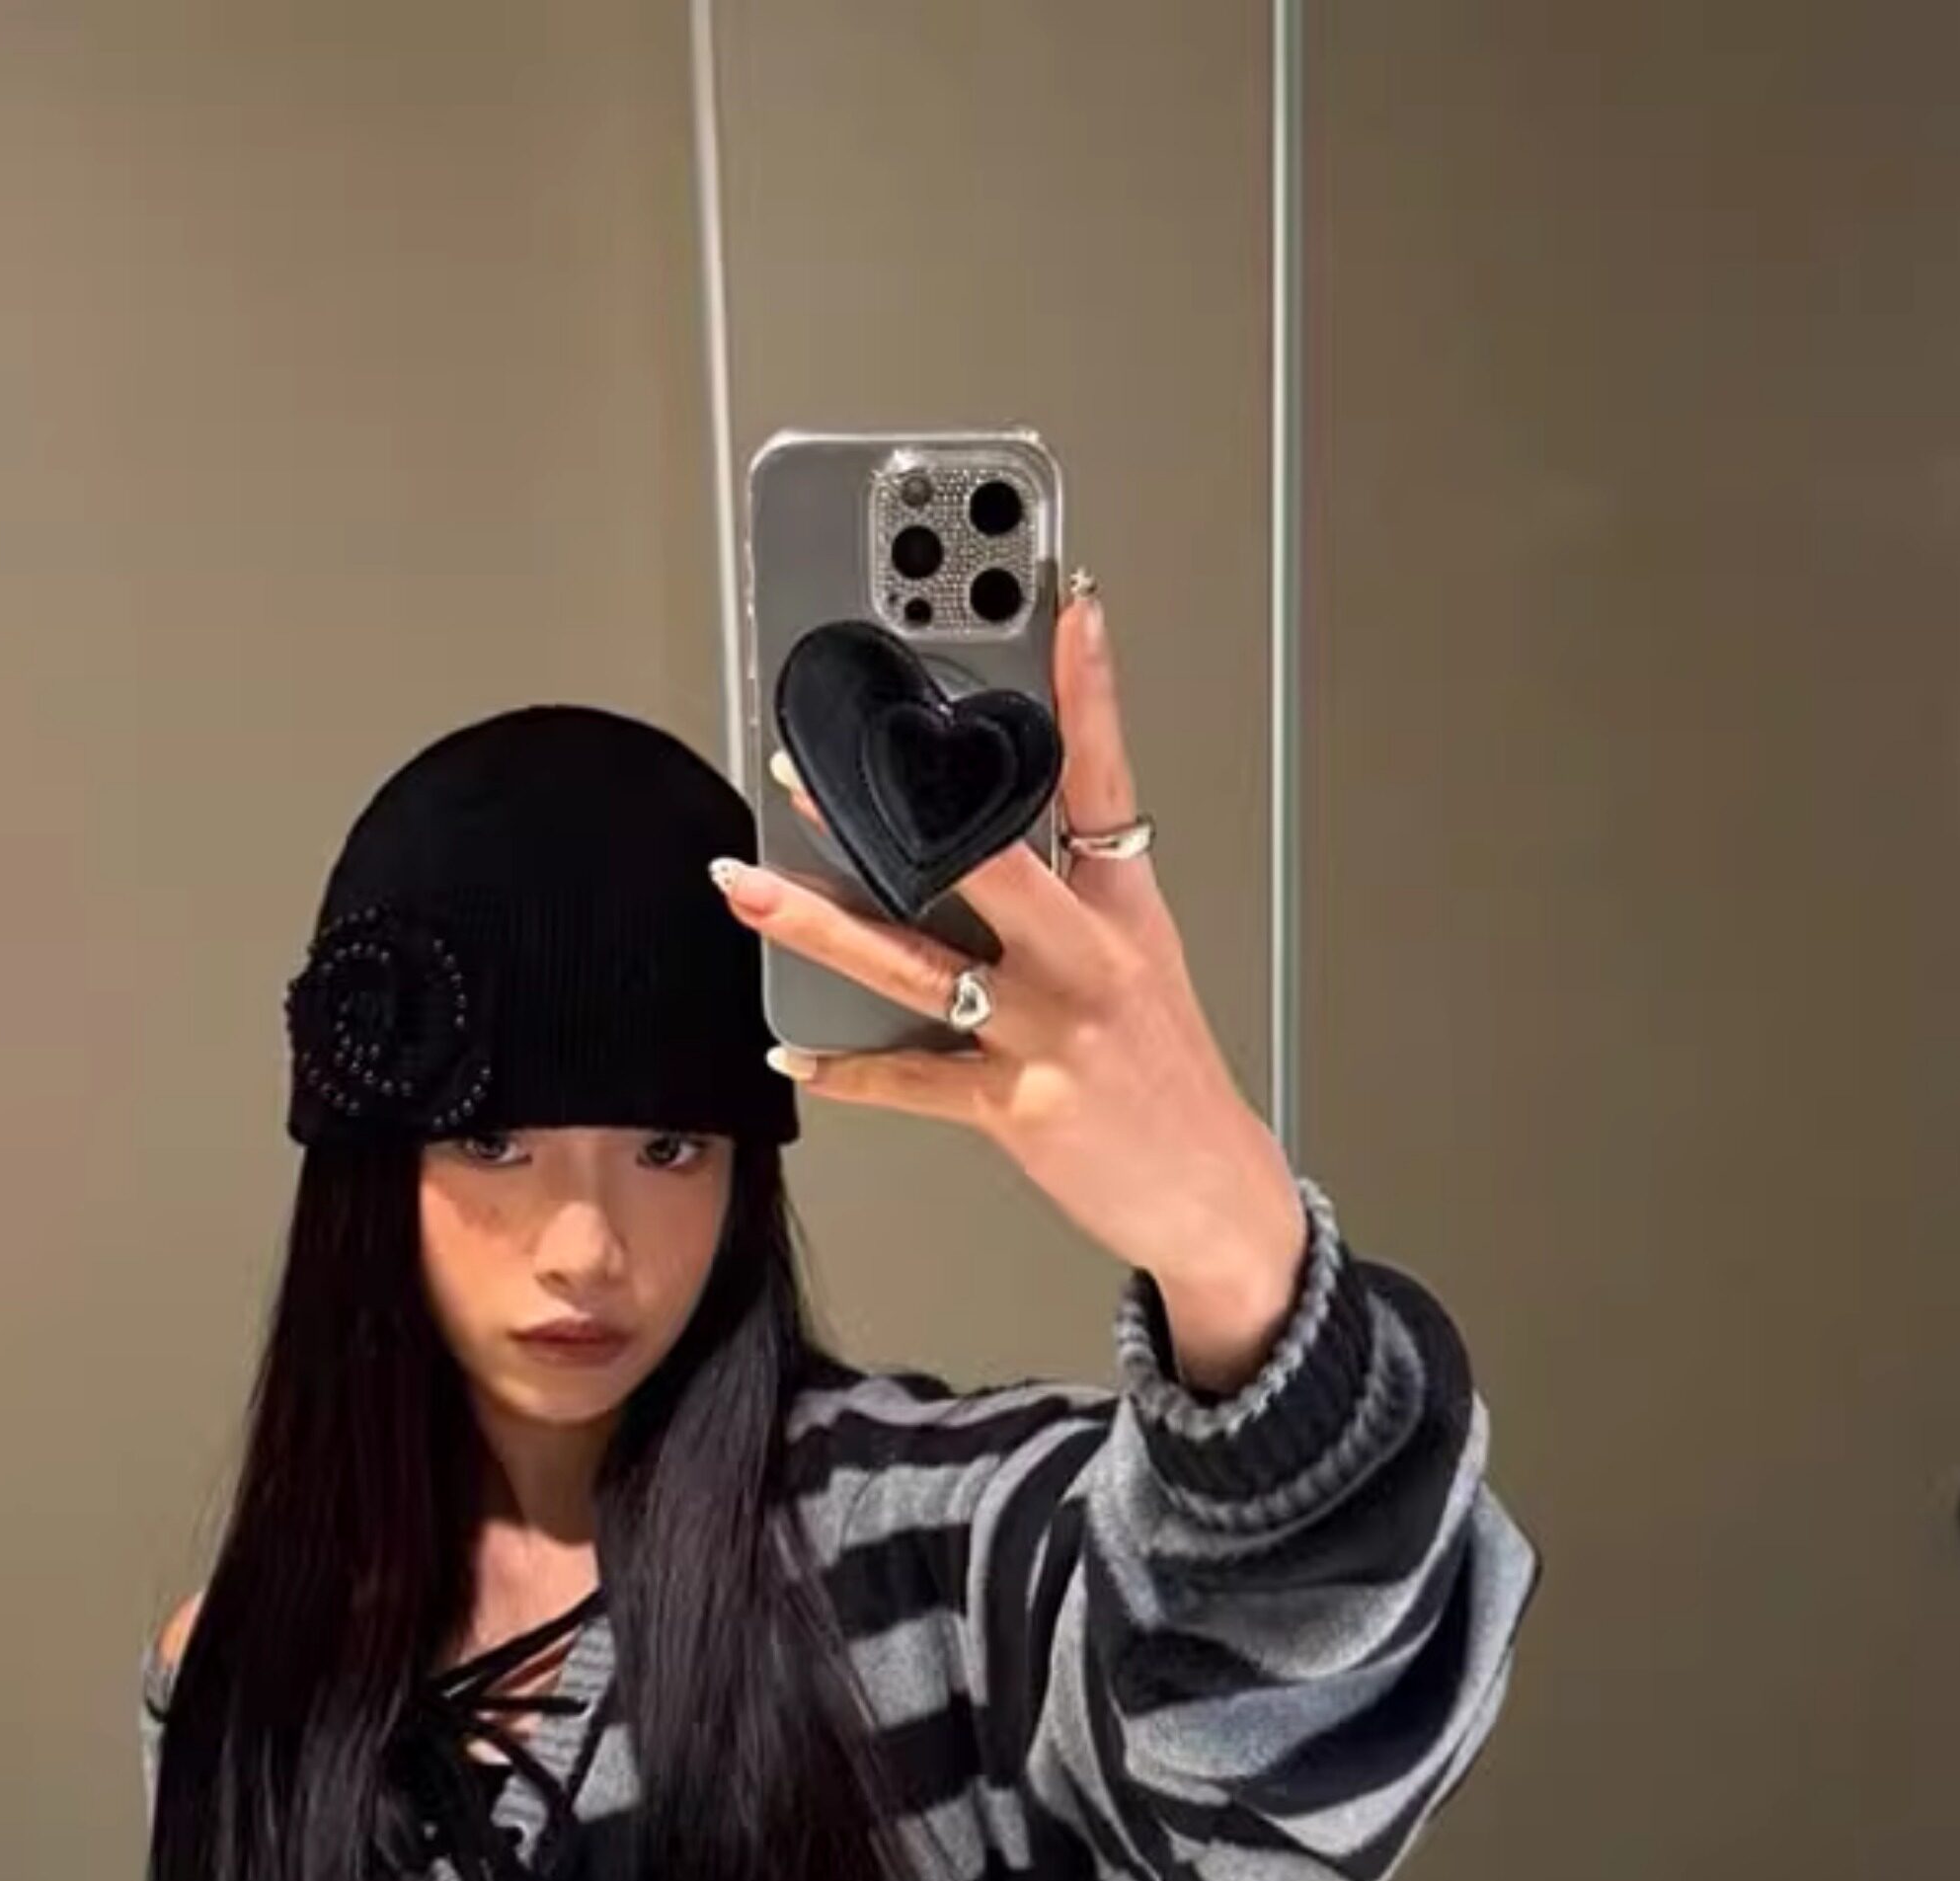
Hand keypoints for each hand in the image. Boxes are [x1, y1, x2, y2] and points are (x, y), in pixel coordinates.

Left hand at [712, 577, 1309, 1391]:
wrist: (1213, 1195)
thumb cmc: (1166, 1083)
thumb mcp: (1143, 967)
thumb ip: (1074, 898)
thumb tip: (981, 849)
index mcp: (1123, 911)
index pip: (1104, 777)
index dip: (1087, 690)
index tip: (1071, 606)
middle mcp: (1089, 959)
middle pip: (985, 858)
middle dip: (889, 809)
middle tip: (806, 764)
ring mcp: (1051, 1033)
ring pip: (916, 962)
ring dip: (818, 923)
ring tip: (746, 887)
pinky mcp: (1020, 1108)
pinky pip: (912, 1079)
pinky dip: (847, 1069)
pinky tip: (794, 1049)